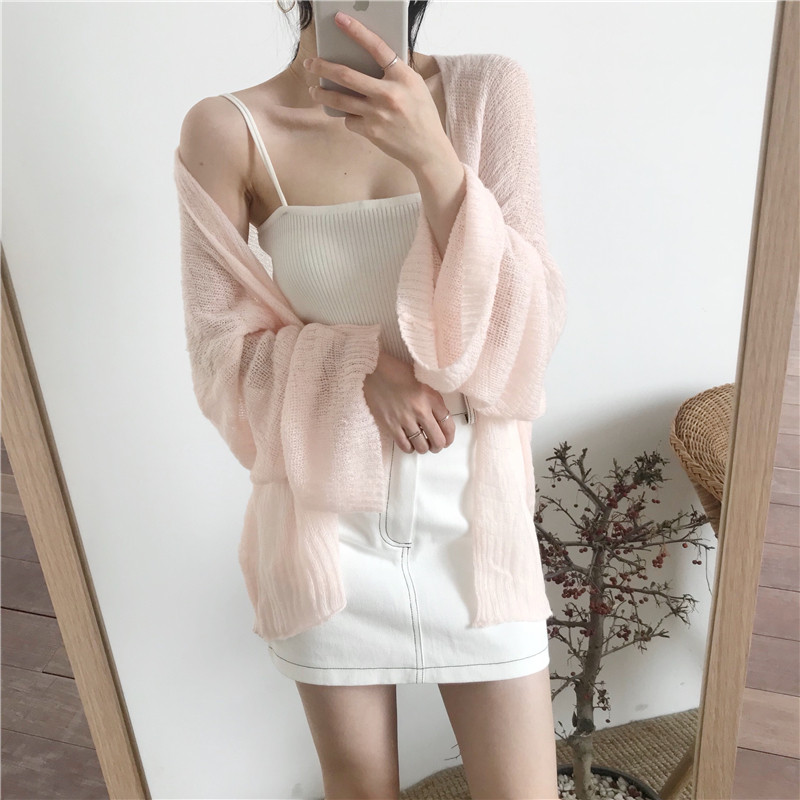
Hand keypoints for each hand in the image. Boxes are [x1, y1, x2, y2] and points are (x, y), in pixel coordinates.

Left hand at [303, 11, 447, 169]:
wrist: (427, 149)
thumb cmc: (422, 114)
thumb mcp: (415, 86)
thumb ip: (394, 72)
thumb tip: (367, 59)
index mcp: (402, 77)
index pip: (377, 47)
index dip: (357, 31)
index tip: (340, 19)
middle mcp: (389, 94)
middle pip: (346, 75)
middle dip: (323, 67)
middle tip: (311, 63)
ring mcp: (378, 114)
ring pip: (339, 100)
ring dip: (322, 94)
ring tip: (314, 90)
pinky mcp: (371, 131)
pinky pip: (349, 120)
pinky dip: (348, 116)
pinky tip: (351, 116)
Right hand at [363, 351, 455, 454]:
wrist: (374, 369)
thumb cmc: (399, 372)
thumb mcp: (424, 382)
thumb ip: (434, 400)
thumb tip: (439, 419)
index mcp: (432, 398)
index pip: (448, 425)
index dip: (449, 437)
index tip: (447, 440)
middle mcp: (421, 410)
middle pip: (437, 440)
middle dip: (438, 446)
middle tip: (435, 445)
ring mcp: (405, 419)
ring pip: (421, 446)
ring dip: (424, 448)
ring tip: (422, 444)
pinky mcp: (390, 424)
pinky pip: (404, 445)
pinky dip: (409, 448)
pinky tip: (409, 444)